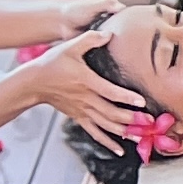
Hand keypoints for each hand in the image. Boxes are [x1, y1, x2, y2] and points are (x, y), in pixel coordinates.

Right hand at [0, 41, 156, 150]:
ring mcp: (82, 110)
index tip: (141, 102)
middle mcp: (86, 99)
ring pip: (105, 124)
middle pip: (110, 112)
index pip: (109, 92)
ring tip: (141, 137)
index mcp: (86, 82)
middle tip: (150, 123)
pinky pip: (94, 132)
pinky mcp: (78, 117)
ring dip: (124, 131)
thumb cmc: (52, 63)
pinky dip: (107, 142)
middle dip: (131, 118)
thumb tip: (109, 33)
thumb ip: (90, 39)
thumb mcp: (70, 47)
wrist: (33, 82)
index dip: (125, 97)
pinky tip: (120, 150)